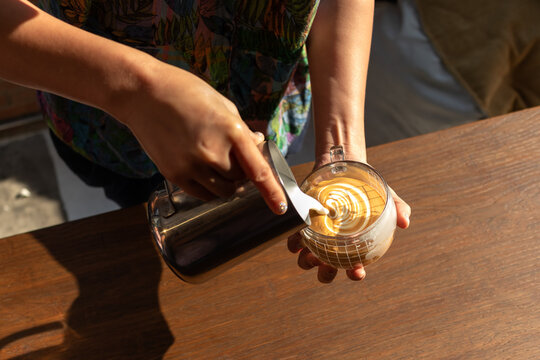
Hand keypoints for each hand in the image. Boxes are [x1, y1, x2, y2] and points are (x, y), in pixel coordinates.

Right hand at [112, 60, 286, 213]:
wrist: (143, 94)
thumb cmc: (185, 92)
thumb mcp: (222, 104)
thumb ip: (242, 130)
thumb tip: (258, 144)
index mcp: (231, 131)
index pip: (258, 171)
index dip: (272, 192)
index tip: (281, 208)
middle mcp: (213, 152)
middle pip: (241, 181)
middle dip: (244, 173)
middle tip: (235, 158)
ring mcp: (192, 166)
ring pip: (222, 191)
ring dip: (228, 182)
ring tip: (218, 163)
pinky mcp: (174, 174)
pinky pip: (202, 194)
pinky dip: (210, 187)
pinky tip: (205, 171)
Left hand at [287, 149, 410, 282]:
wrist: (345, 169)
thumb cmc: (368, 190)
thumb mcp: (386, 198)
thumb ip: (398, 209)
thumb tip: (405, 222)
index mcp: (353, 247)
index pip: (354, 269)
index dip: (355, 274)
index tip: (356, 271)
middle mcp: (333, 247)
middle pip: (327, 271)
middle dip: (326, 274)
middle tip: (327, 265)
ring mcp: (316, 238)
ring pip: (307, 260)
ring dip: (307, 262)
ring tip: (311, 255)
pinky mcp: (302, 226)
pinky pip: (294, 242)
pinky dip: (294, 244)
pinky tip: (298, 239)